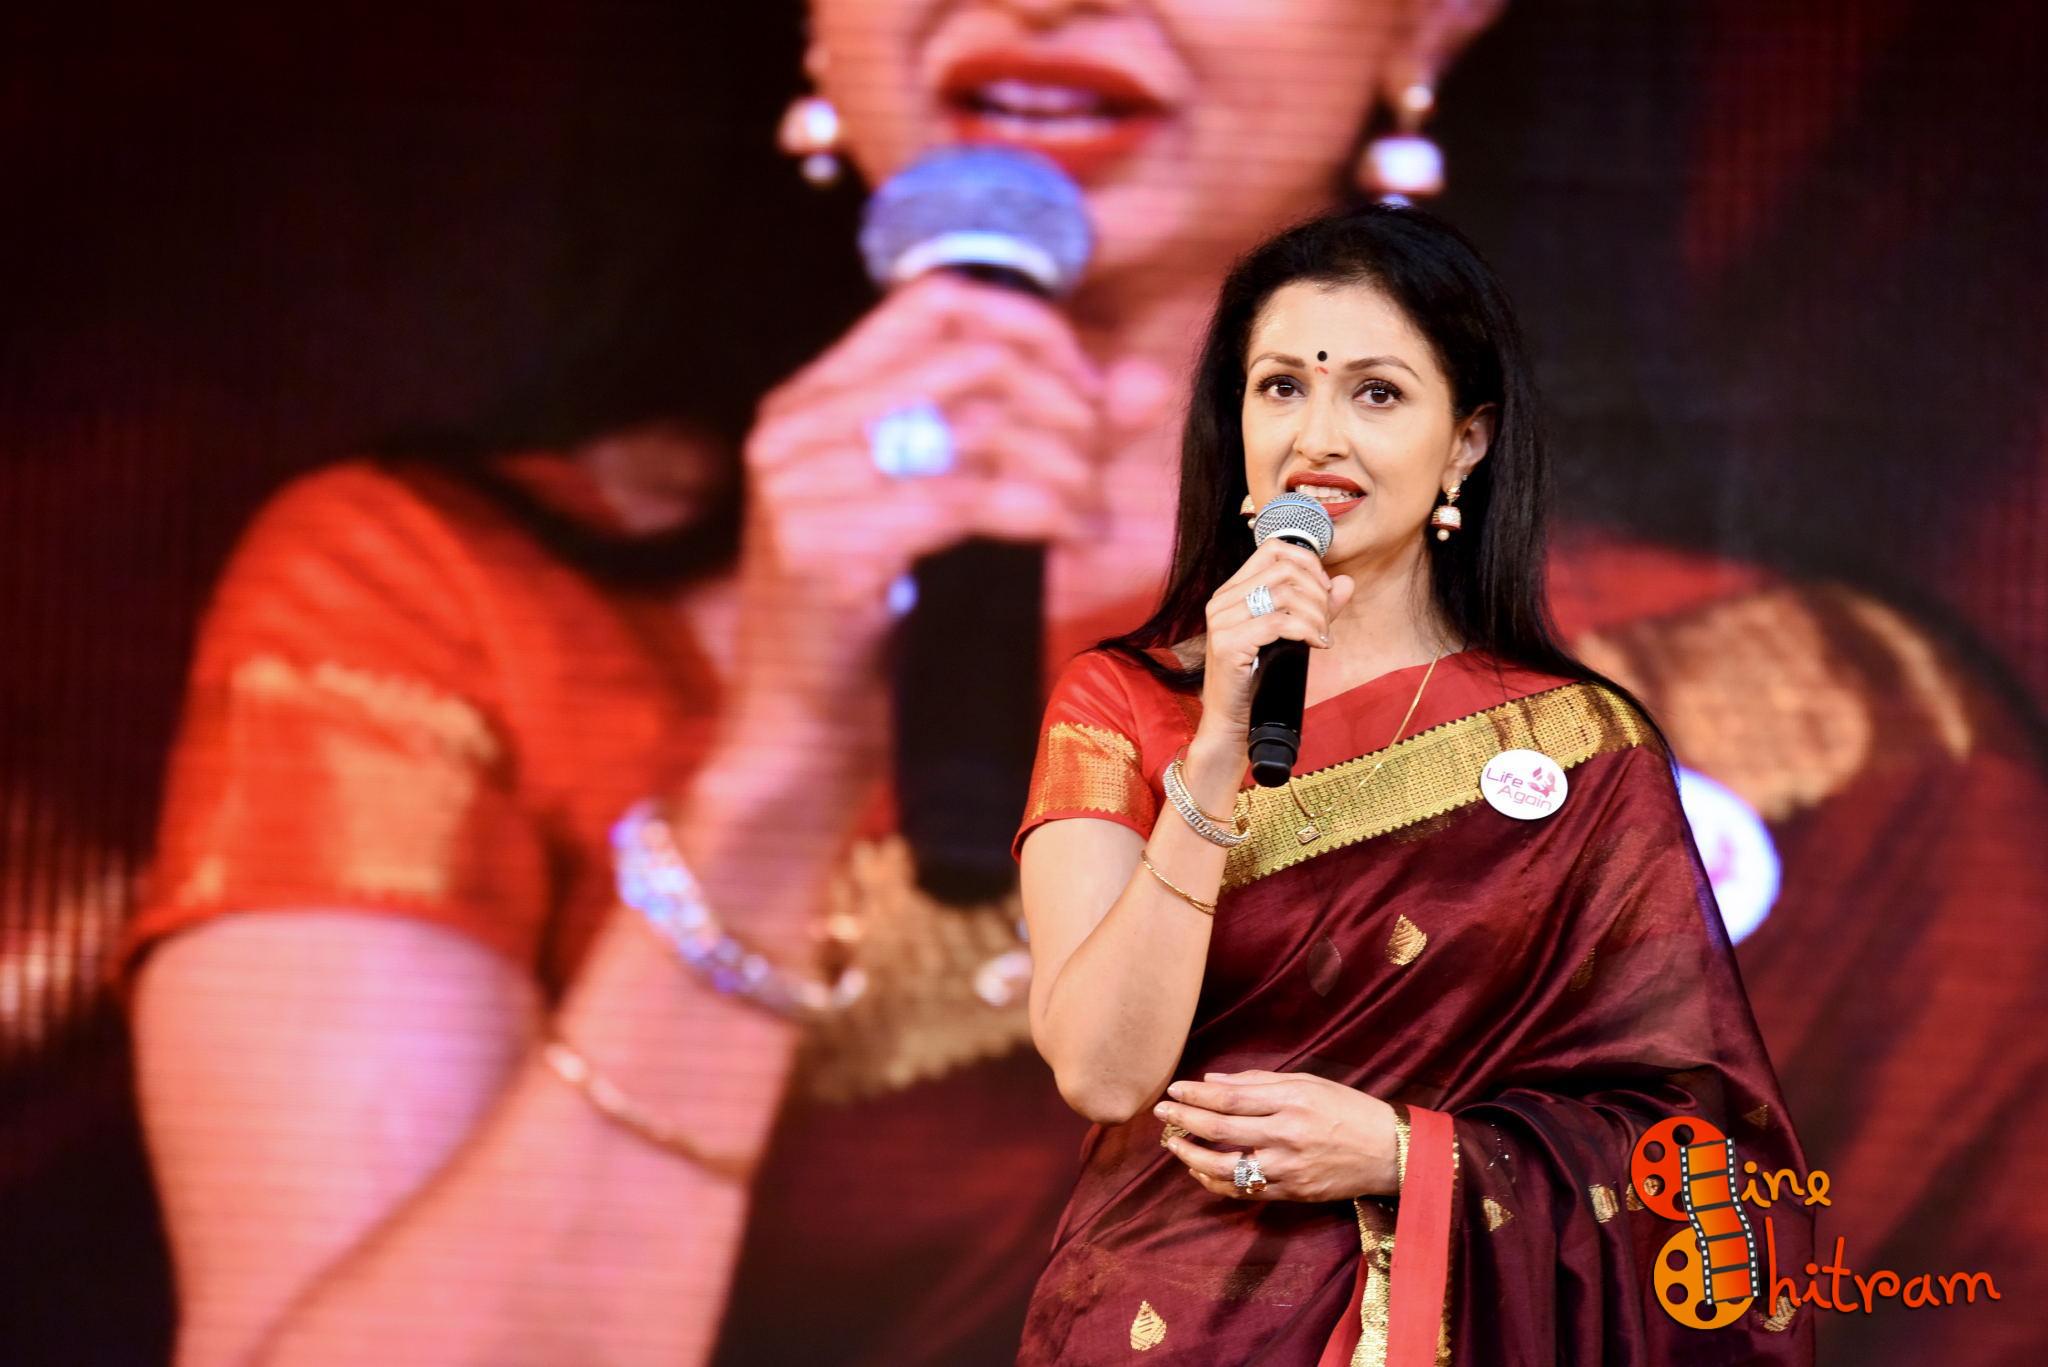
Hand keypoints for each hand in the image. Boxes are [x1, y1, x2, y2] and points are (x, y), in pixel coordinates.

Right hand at [734, 274, 1106, 698]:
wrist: (803, 741)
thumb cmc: (886, 631)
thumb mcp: (957, 517)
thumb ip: (1043, 439)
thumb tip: (1143, 381)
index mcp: (809, 402)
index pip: (934, 302)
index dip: (1030, 329)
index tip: (1088, 390)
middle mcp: (793, 428)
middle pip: (971, 359)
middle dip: (1064, 404)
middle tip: (1103, 464)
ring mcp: (799, 486)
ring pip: (980, 428)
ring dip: (1064, 466)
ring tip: (1093, 513)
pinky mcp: (825, 549)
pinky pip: (967, 499)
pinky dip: (1044, 511)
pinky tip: (1078, 538)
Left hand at [1153, 1070, 1397, 1202]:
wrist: (1389, 1151)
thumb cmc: (1348, 1109)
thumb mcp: (1309, 1082)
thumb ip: (1258, 1082)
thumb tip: (1212, 1081)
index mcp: (1292, 1100)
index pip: (1231, 1098)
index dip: (1196, 1095)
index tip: (1173, 1090)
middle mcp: (1288, 1134)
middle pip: (1222, 1129)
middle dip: (1184, 1120)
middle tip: (1160, 1113)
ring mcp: (1289, 1168)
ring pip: (1227, 1166)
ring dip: (1192, 1155)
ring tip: (1173, 1144)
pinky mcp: (1293, 1193)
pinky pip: (1244, 1190)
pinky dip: (1216, 1182)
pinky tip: (1200, 1170)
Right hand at [1195, 541, 1354, 748]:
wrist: (1232, 721)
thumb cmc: (1259, 679)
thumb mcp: (1290, 636)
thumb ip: (1316, 607)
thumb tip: (1346, 582)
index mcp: (1232, 592)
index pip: (1272, 549)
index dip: (1307, 562)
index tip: (1324, 590)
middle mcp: (1222, 600)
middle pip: (1284, 569)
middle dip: (1317, 592)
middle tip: (1326, 622)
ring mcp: (1221, 621)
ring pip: (1285, 594)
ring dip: (1316, 615)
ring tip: (1322, 637)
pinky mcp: (1228, 643)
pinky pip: (1279, 623)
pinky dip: (1307, 631)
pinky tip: (1315, 645)